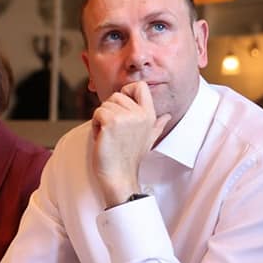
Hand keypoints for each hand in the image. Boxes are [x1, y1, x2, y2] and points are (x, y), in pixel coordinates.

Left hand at [91, 81, 170, 207]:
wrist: (119, 176)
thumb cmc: (129, 158)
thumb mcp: (149, 139)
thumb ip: (157, 125)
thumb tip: (167, 116)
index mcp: (150, 115)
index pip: (140, 86)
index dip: (127, 91)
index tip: (121, 108)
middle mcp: (140, 114)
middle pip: (116, 95)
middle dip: (109, 111)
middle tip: (113, 130)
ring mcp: (126, 117)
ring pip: (105, 104)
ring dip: (101, 120)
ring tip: (108, 136)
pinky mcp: (111, 122)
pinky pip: (97, 113)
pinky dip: (95, 125)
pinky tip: (101, 138)